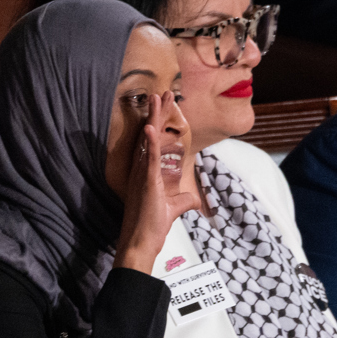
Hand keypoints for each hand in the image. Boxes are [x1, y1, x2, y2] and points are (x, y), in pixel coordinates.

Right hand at [113, 92, 198, 272]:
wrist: (140, 244)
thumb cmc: (151, 228)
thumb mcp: (173, 209)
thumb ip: (184, 201)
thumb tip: (196, 200)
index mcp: (146, 174)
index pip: (154, 143)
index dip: (159, 123)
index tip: (164, 106)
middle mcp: (141, 171)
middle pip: (151, 135)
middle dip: (158, 113)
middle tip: (164, 93)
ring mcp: (142, 175)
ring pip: (149, 140)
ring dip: (154, 119)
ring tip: (157, 97)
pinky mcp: (146, 183)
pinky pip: (149, 159)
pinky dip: (151, 142)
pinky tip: (151, 126)